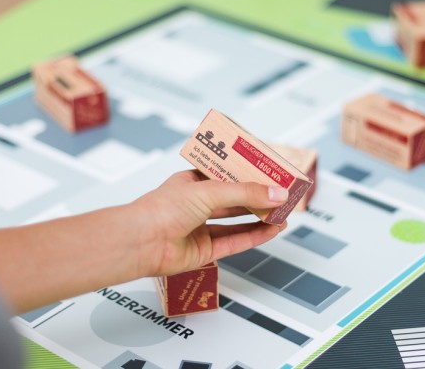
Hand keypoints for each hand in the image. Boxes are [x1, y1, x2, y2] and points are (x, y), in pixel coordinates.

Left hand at [132, 170, 288, 277]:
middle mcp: (195, 204)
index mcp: (192, 182)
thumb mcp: (209, 191)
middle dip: (258, 198)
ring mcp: (199, 228)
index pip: (226, 175)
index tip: (269, 173)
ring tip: (282, 213)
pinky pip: (234, 242)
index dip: (248, 174)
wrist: (141, 242)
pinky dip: (254, 237)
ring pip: (236, 222)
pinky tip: (271, 230)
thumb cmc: (161, 209)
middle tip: (282, 195)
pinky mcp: (203, 251)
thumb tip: (276, 194)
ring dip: (259, 218)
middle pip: (234, 199)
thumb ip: (245, 193)